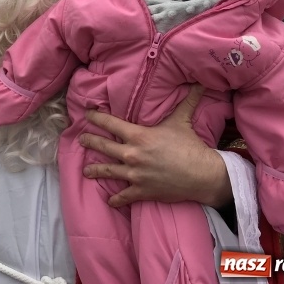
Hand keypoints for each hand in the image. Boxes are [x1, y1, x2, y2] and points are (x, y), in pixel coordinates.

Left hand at [80, 84, 231, 208]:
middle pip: (103, 146)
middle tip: (81, 140)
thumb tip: (198, 82)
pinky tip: (110, 201)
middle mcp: (132, 154)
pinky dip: (116, 199)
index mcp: (138, 136)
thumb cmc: (191, 146)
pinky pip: (124, 196)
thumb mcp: (183, 120)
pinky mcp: (142, 191)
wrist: (202, 175)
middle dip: (90, 142)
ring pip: (108, 171)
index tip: (87, 115)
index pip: (110, 123)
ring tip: (86, 171)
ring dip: (95, 171)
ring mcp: (135, 174)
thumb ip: (187, 100)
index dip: (96, 118)